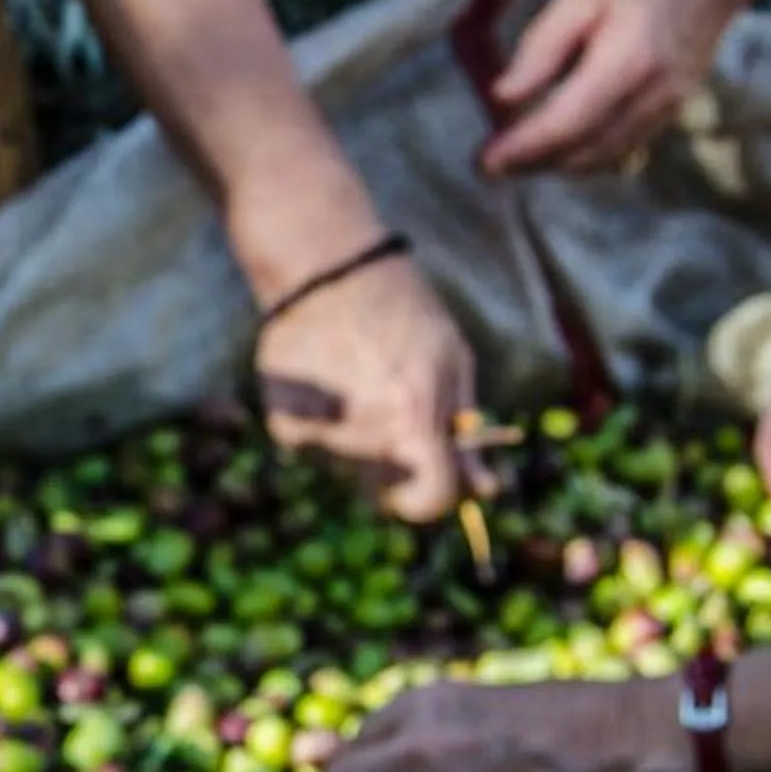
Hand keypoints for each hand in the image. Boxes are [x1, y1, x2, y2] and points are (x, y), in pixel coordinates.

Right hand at [254, 250, 479, 522]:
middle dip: (396, 468)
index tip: (434, 472)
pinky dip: (323, 427)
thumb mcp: (453, 362)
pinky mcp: (283, 427)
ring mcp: (318, 437)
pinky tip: (329, 381)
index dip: (435, 493)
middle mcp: (364, 442)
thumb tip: (487, 490)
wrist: (322, 267)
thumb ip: (467, 432)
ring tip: (358, 383)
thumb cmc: (402, 310)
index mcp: (415, 427)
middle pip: (386, 495)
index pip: (429, 504)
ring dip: (360, 446)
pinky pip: (314, 450)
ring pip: (349, 474)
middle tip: (392, 412)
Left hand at [478, 0, 760, 177]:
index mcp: (626, 62)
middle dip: (535, 164)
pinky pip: (625, 147)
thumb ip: (542, 46)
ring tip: (519, 156)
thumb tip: (503, 95)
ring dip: (559, 164)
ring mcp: (669, 108)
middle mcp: (652, 96)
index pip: (567, 124)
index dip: (524, 148)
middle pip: (585, 152)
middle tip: (492, 162)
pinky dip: (588, 153)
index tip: (487, 160)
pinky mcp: (674, 109)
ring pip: (606, 157)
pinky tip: (561, 144)